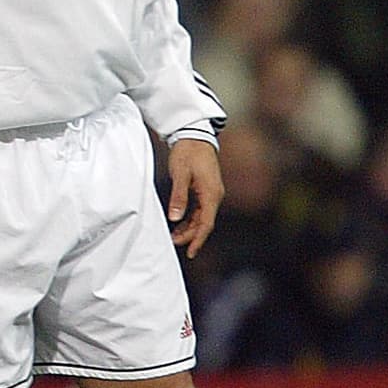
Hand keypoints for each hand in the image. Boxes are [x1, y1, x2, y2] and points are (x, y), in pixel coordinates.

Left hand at [166, 138, 223, 258]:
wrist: (194, 136)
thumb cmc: (187, 153)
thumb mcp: (180, 174)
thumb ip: (179, 196)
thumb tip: (175, 218)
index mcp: (211, 193)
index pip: (206, 223)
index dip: (198, 239)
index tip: (191, 252)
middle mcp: (215, 195)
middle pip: (205, 223)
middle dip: (191, 236)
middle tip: (173, 243)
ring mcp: (211, 192)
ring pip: (202, 217)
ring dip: (189, 228)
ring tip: (173, 237)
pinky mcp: (206, 189)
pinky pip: (200, 210)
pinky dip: (190, 219)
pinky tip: (179, 224)